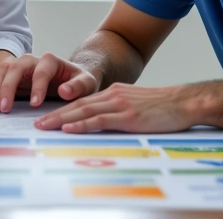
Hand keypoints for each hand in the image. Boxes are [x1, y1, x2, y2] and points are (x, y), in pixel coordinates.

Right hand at [0, 53, 98, 112]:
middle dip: (8, 88)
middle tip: (4, 109)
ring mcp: (17, 65)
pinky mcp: (8, 73)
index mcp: (50, 60)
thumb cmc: (77, 81)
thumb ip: (78, 86)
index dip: (37, 87)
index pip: (41, 71)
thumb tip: (64, 91)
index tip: (34, 105)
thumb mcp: (86, 83)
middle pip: (15, 68)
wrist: (69, 78)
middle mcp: (30, 59)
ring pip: (1, 70)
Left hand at [34, 83, 191, 132]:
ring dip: (60, 119)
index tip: (48, 118)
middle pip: (77, 105)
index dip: (63, 109)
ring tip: (44, 127)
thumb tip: (108, 123)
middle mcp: (113, 95)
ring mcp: (119, 104)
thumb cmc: (166, 107)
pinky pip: (98, 120)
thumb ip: (121, 111)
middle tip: (37, 123)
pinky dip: (81, 124)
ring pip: (83, 111)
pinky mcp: (127, 116)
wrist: (185, 102)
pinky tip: (68, 129)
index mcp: (115, 93)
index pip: (83, 102)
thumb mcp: (138, 105)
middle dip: (55, 114)